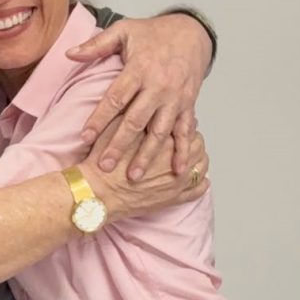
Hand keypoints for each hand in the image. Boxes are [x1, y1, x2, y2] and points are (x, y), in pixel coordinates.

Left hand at [67, 13, 212, 178]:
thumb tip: (69, 54)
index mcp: (139, 69)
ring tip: (133, 177)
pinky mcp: (188, 105)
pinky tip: (179, 171)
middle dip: (119, 145)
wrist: (192, 32)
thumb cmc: (154, 33)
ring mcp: (174, 98)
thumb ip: (96, 44)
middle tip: (104, 166)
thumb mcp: (123, 30)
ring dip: (147, 155)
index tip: (84, 138)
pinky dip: (183, 151)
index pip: (115, 98)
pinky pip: (185, 131)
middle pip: (135, 121)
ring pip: (159, 132)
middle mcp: (157, 86)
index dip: (99, 119)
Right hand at [78, 117, 209, 220]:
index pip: (185, 124)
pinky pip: (197, 189)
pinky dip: (200, 184)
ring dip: (200, 159)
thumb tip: (139, 101)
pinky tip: (201, 180)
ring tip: (196, 157)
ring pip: (200, 165)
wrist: (97, 194)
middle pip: (197, 143)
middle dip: (196, 139)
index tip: (182, 120)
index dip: (185, 120)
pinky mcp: (174, 198)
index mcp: (161, 136)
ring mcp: (177, 180)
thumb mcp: (112, 128)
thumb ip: (129, 112)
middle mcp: (174, 157)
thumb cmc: (103, 163)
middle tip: (192, 136)